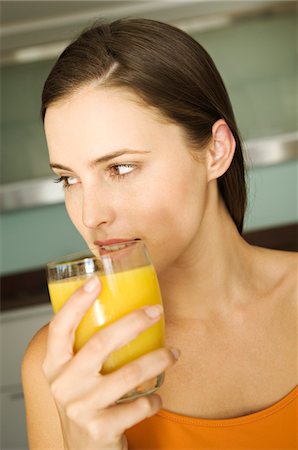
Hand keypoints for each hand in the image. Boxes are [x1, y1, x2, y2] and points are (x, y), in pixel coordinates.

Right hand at [42, 276, 177, 449]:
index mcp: (54, 364)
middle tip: (156, 311)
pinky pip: (139, 405)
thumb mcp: (74, 374)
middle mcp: (63, 384)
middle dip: (134, 322)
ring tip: (174, 353)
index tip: (96, 281)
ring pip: (129, 373)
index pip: (59, 327)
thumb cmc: (84, 400)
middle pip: (101, 343)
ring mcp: (81, 408)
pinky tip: (156, 396)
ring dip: (158, 359)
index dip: (76, 303)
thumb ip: (85, 347)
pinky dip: (155, 399)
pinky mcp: (100, 429)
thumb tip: (119, 306)